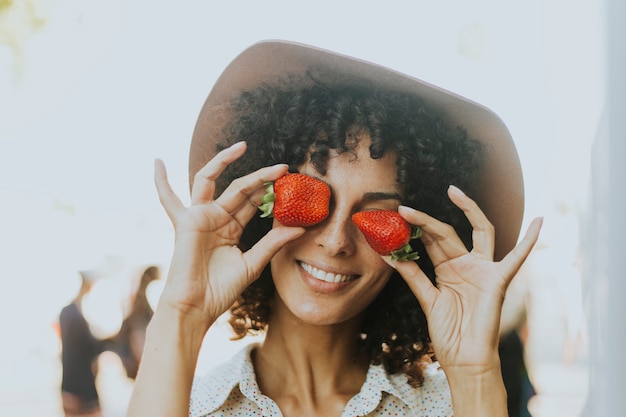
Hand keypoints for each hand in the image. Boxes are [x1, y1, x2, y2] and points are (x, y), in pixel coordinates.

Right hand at [154, 142, 304, 329]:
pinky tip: (157, 161)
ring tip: (243, 145)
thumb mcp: (253, 263)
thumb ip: (273, 243)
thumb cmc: (221, 289)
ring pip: (213, 180)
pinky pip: (169, 198)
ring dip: (225, 161)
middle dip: (261, 177)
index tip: (290, 181)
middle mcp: (216, 218)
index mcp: (231, 227)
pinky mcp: (185, 221)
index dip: (270, 191)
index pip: (253, 202)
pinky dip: (160, 181)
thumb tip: (300, 228)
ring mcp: (199, 217)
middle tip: (283, 168)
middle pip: (240, 188)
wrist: (197, 306)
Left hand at [390, 185, 541, 368]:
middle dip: (426, 220)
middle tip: (404, 208)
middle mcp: (466, 264)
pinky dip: (530, 240)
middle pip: (447, 233)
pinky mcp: (498, 280)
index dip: (414, 229)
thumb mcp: (426, 299)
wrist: (464, 359)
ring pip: (478, 232)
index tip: (396, 216)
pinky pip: (517, 258)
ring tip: (453, 192)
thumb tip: (389, 254)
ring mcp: (483, 270)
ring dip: (467, 211)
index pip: (431, 241)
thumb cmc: (448, 332)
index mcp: (448, 269)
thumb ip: (412, 275)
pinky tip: (539, 221)